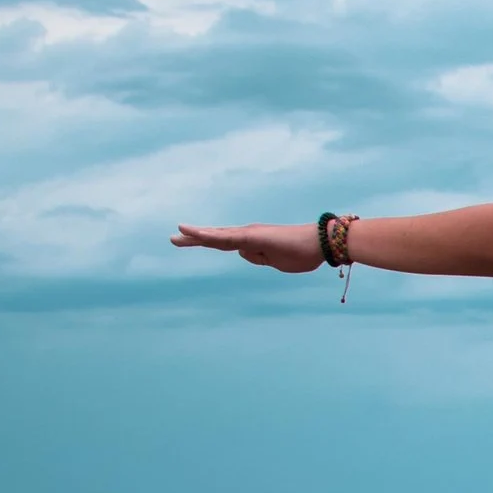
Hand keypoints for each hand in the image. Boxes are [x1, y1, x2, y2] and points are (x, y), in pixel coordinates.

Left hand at [173, 223, 323, 273]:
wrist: (319, 244)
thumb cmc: (301, 252)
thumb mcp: (274, 261)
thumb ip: (258, 257)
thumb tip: (242, 252)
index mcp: (251, 242)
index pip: (222, 242)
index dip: (203, 241)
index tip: (186, 240)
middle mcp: (247, 234)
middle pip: (215, 236)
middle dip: (193, 237)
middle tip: (172, 238)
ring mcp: (249, 234)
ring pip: (217, 235)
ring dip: (197, 235)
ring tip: (178, 232)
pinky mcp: (252, 236)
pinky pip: (227, 238)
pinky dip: (210, 235)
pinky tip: (196, 234)